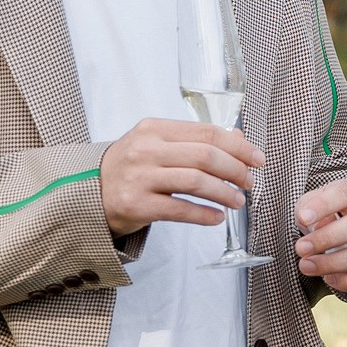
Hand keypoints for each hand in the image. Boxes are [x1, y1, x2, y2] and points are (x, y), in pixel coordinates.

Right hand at [100, 119, 263, 236]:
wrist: (89, 191)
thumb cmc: (131, 166)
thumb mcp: (158, 144)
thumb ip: (195, 140)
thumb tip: (239, 140)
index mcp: (155, 129)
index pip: (206, 132)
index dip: (238, 147)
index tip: (257, 159)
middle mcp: (146, 150)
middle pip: (205, 156)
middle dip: (235, 170)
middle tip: (249, 182)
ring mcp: (140, 178)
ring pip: (196, 182)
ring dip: (224, 193)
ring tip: (237, 201)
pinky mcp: (136, 205)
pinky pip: (180, 210)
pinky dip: (204, 215)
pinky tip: (217, 217)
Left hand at [294, 178, 346, 292]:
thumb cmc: (324, 214)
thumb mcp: (312, 204)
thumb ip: (306, 208)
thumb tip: (306, 220)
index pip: (346, 193)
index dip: (324, 205)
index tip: (302, 219)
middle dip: (327, 239)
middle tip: (300, 249)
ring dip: (332, 264)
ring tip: (306, 266)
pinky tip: (329, 278)